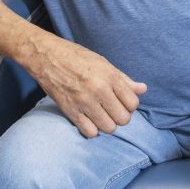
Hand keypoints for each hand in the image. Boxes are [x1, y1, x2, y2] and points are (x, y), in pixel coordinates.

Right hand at [29, 37, 146, 138]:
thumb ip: (124, 79)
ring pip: (108, 127)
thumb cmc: (76, 57)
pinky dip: (92, 129)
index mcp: (109, 76)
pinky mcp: (70, 110)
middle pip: (123, 118)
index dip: (130, 104)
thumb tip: (142, 89)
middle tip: (112, 110)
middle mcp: (99, 90)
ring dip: (107, 124)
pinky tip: (89, 120)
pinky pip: (90, 131)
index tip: (122, 101)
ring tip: (101, 115)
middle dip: (120, 116)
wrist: (47, 57)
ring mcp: (84, 102)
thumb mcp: (103, 63)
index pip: (133, 103)